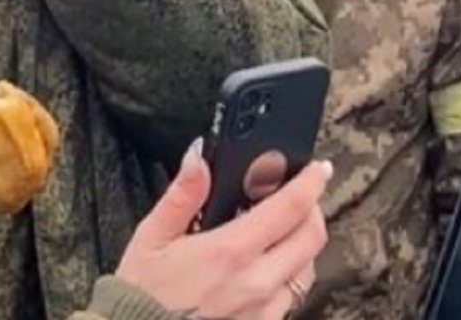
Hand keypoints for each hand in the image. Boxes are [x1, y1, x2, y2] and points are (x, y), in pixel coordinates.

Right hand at [114, 141, 330, 319]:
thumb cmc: (142, 295)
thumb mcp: (152, 236)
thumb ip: (182, 194)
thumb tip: (198, 156)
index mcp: (230, 252)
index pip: (290, 208)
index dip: (310, 182)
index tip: (317, 168)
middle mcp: (256, 283)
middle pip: (312, 238)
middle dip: (314, 208)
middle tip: (302, 194)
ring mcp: (263, 311)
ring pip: (307, 269)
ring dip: (303, 243)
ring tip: (284, 228)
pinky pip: (291, 298)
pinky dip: (290, 274)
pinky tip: (268, 265)